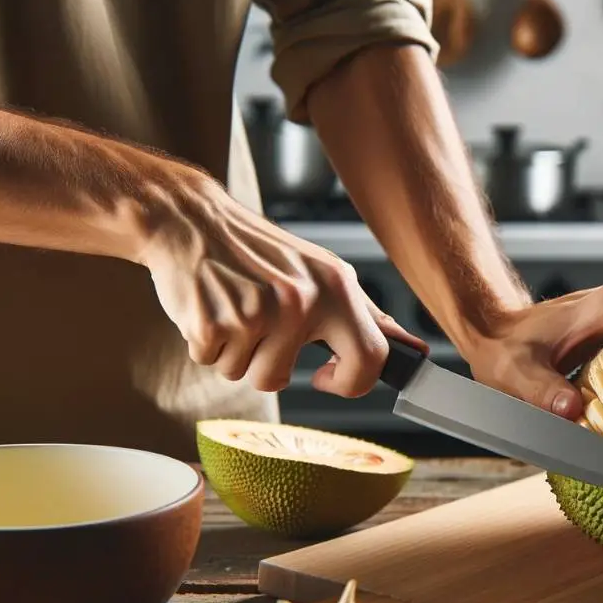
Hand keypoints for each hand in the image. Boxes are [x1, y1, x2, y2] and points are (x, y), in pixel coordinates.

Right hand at [137, 163, 425, 395]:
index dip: (350, 383)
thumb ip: (364, 315)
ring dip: (236, 353)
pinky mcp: (213, 323)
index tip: (327, 376)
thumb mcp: (321, 273)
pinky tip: (211, 307)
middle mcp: (301, 300)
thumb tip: (410, 350)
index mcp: (336, 287)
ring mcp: (256, 313)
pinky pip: (213, 363)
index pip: (371, 358)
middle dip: (272, 371)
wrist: (191, 219)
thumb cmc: (258, 252)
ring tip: (234, 309)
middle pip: (284, 379)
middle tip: (262, 338)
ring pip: (246, 375)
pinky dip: (207, 344)